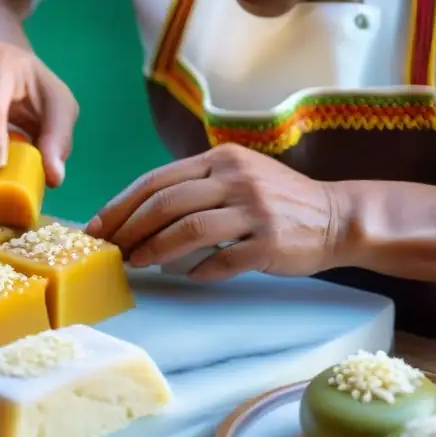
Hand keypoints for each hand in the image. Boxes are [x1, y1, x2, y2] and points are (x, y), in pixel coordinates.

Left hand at [85, 143, 344, 280]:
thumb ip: (195, 186)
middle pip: (167, 203)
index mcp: (221, 159)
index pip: (157, 180)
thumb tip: (139, 214)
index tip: (98, 227)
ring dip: (156, 249)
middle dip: (129, 228)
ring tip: (136, 263)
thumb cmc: (277, 201)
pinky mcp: (270, 241)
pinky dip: (200, 270)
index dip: (122, 205)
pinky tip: (187, 277)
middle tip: (109, 250)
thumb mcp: (237, 177)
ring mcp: (255, 210)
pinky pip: (225, 259)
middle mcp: (236, 179)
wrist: (337, 217)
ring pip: (190, 229)